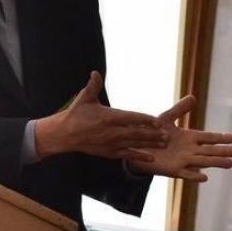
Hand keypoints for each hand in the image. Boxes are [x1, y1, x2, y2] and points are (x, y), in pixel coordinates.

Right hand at [34, 71, 166, 160]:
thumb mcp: (84, 98)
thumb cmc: (75, 114)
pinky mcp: (108, 152)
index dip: (146, 120)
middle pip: (137, 133)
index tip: (158, 121)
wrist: (64, 135)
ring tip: (164, 144)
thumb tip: (95, 73)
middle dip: (153, 134)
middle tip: (167, 135)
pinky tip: (151, 157)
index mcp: (109, 116)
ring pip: (135, 144)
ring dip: (150, 144)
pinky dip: (139, 156)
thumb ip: (93, 85)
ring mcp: (111, 143)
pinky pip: (127, 155)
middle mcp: (112, 131)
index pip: (132, 118)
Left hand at [128, 94, 231, 180]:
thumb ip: (180, 110)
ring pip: (202, 162)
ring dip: (215, 163)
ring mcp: (183, 161)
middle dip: (224, 151)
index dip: (221, 137)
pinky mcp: (173, 170)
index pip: (209, 138)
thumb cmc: (152, 133)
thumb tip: (193, 97)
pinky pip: (185, 174)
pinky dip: (194, 176)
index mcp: (190, 138)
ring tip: (230, 164)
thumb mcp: (166, 118)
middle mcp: (189, 150)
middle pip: (210, 151)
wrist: (137, 148)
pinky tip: (204, 177)